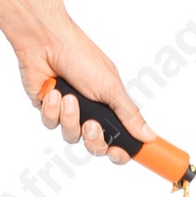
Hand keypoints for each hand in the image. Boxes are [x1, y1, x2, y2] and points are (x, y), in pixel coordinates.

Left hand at [16, 22, 154, 165]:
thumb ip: (128, 114)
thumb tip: (149, 135)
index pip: (119, 137)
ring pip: (71, 136)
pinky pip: (51, 123)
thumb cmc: (80, 56)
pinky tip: (53, 92)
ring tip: (68, 97)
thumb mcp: (110, 87)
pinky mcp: (47, 109)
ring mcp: (67, 111)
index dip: (119, 151)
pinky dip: (52, 110)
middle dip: (92, 138)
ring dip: (70, 118)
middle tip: (90, 125)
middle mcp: (90, 110)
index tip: (119, 154)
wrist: (45, 42)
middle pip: (95, 145)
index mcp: (110, 104)